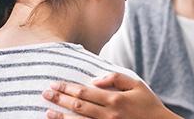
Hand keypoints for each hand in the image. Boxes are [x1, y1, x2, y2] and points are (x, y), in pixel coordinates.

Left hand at [42, 73, 180, 118]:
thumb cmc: (148, 104)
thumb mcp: (137, 85)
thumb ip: (116, 79)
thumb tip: (96, 80)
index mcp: (115, 99)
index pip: (85, 92)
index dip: (67, 88)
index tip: (54, 84)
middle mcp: (108, 115)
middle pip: (78, 106)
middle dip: (59, 99)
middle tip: (45, 94)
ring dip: (61, 117)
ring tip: (47, 112)